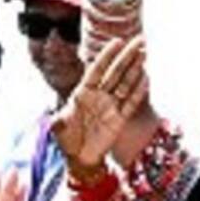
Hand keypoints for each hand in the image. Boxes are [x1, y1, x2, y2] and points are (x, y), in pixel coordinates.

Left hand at [52, 37, 148, 172]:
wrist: (80, 159)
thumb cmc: (67, 142)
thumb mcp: (58, 128)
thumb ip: (58, 121)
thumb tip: (53, 120)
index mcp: (82, 93)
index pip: (97, 70)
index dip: (107, 56)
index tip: (117, 41)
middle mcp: (98, 96)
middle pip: (115, 72)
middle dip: (127, 56)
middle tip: (139, 41)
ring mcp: (111, 106)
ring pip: (125, 84)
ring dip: (135, 69)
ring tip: (144, 54)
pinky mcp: (120, 119)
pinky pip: (131, 103)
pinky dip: (139, 91)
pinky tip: (146, 78)